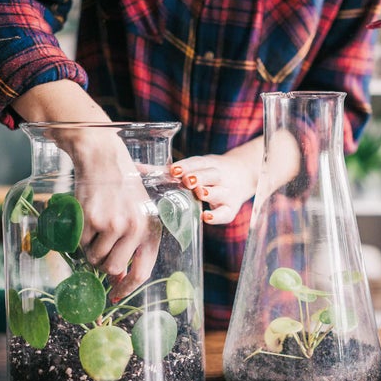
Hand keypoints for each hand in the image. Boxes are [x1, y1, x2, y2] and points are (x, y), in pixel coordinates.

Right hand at [12, 81, 159, 299]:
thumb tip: (118, 276)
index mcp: (151, 229)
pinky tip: (87, 217)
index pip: (141, 272)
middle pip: (112, 269)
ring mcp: (114, 225)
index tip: (114, 296)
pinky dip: (79, 236)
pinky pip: (80, 244)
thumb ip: (134, 243)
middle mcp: (136, 230)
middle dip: (102, 264)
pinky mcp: (93, 220)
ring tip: (96, 225)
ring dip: (90, 247)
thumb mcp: (139, 213)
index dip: (126, 288)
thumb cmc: (122, 188)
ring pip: (94, 257)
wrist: (105, 159)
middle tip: (99, 248)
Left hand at [170, 132, 300, 224]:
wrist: (244, 175)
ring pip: (220, 192)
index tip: (174, 170)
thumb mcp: (193, 166)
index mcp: (207, 164)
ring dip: (210, 193)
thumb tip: (136, 168)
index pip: (197, 162)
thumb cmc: (208, 173)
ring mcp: (227, 192)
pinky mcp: (231, 208)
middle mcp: (219, 177)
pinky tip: (205, 217)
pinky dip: (216, 217)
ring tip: (199, 193)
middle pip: (211, 174)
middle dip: (200, 177)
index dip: (186, 166)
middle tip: (188, 181)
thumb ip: (165, 170)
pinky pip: (226, 213)